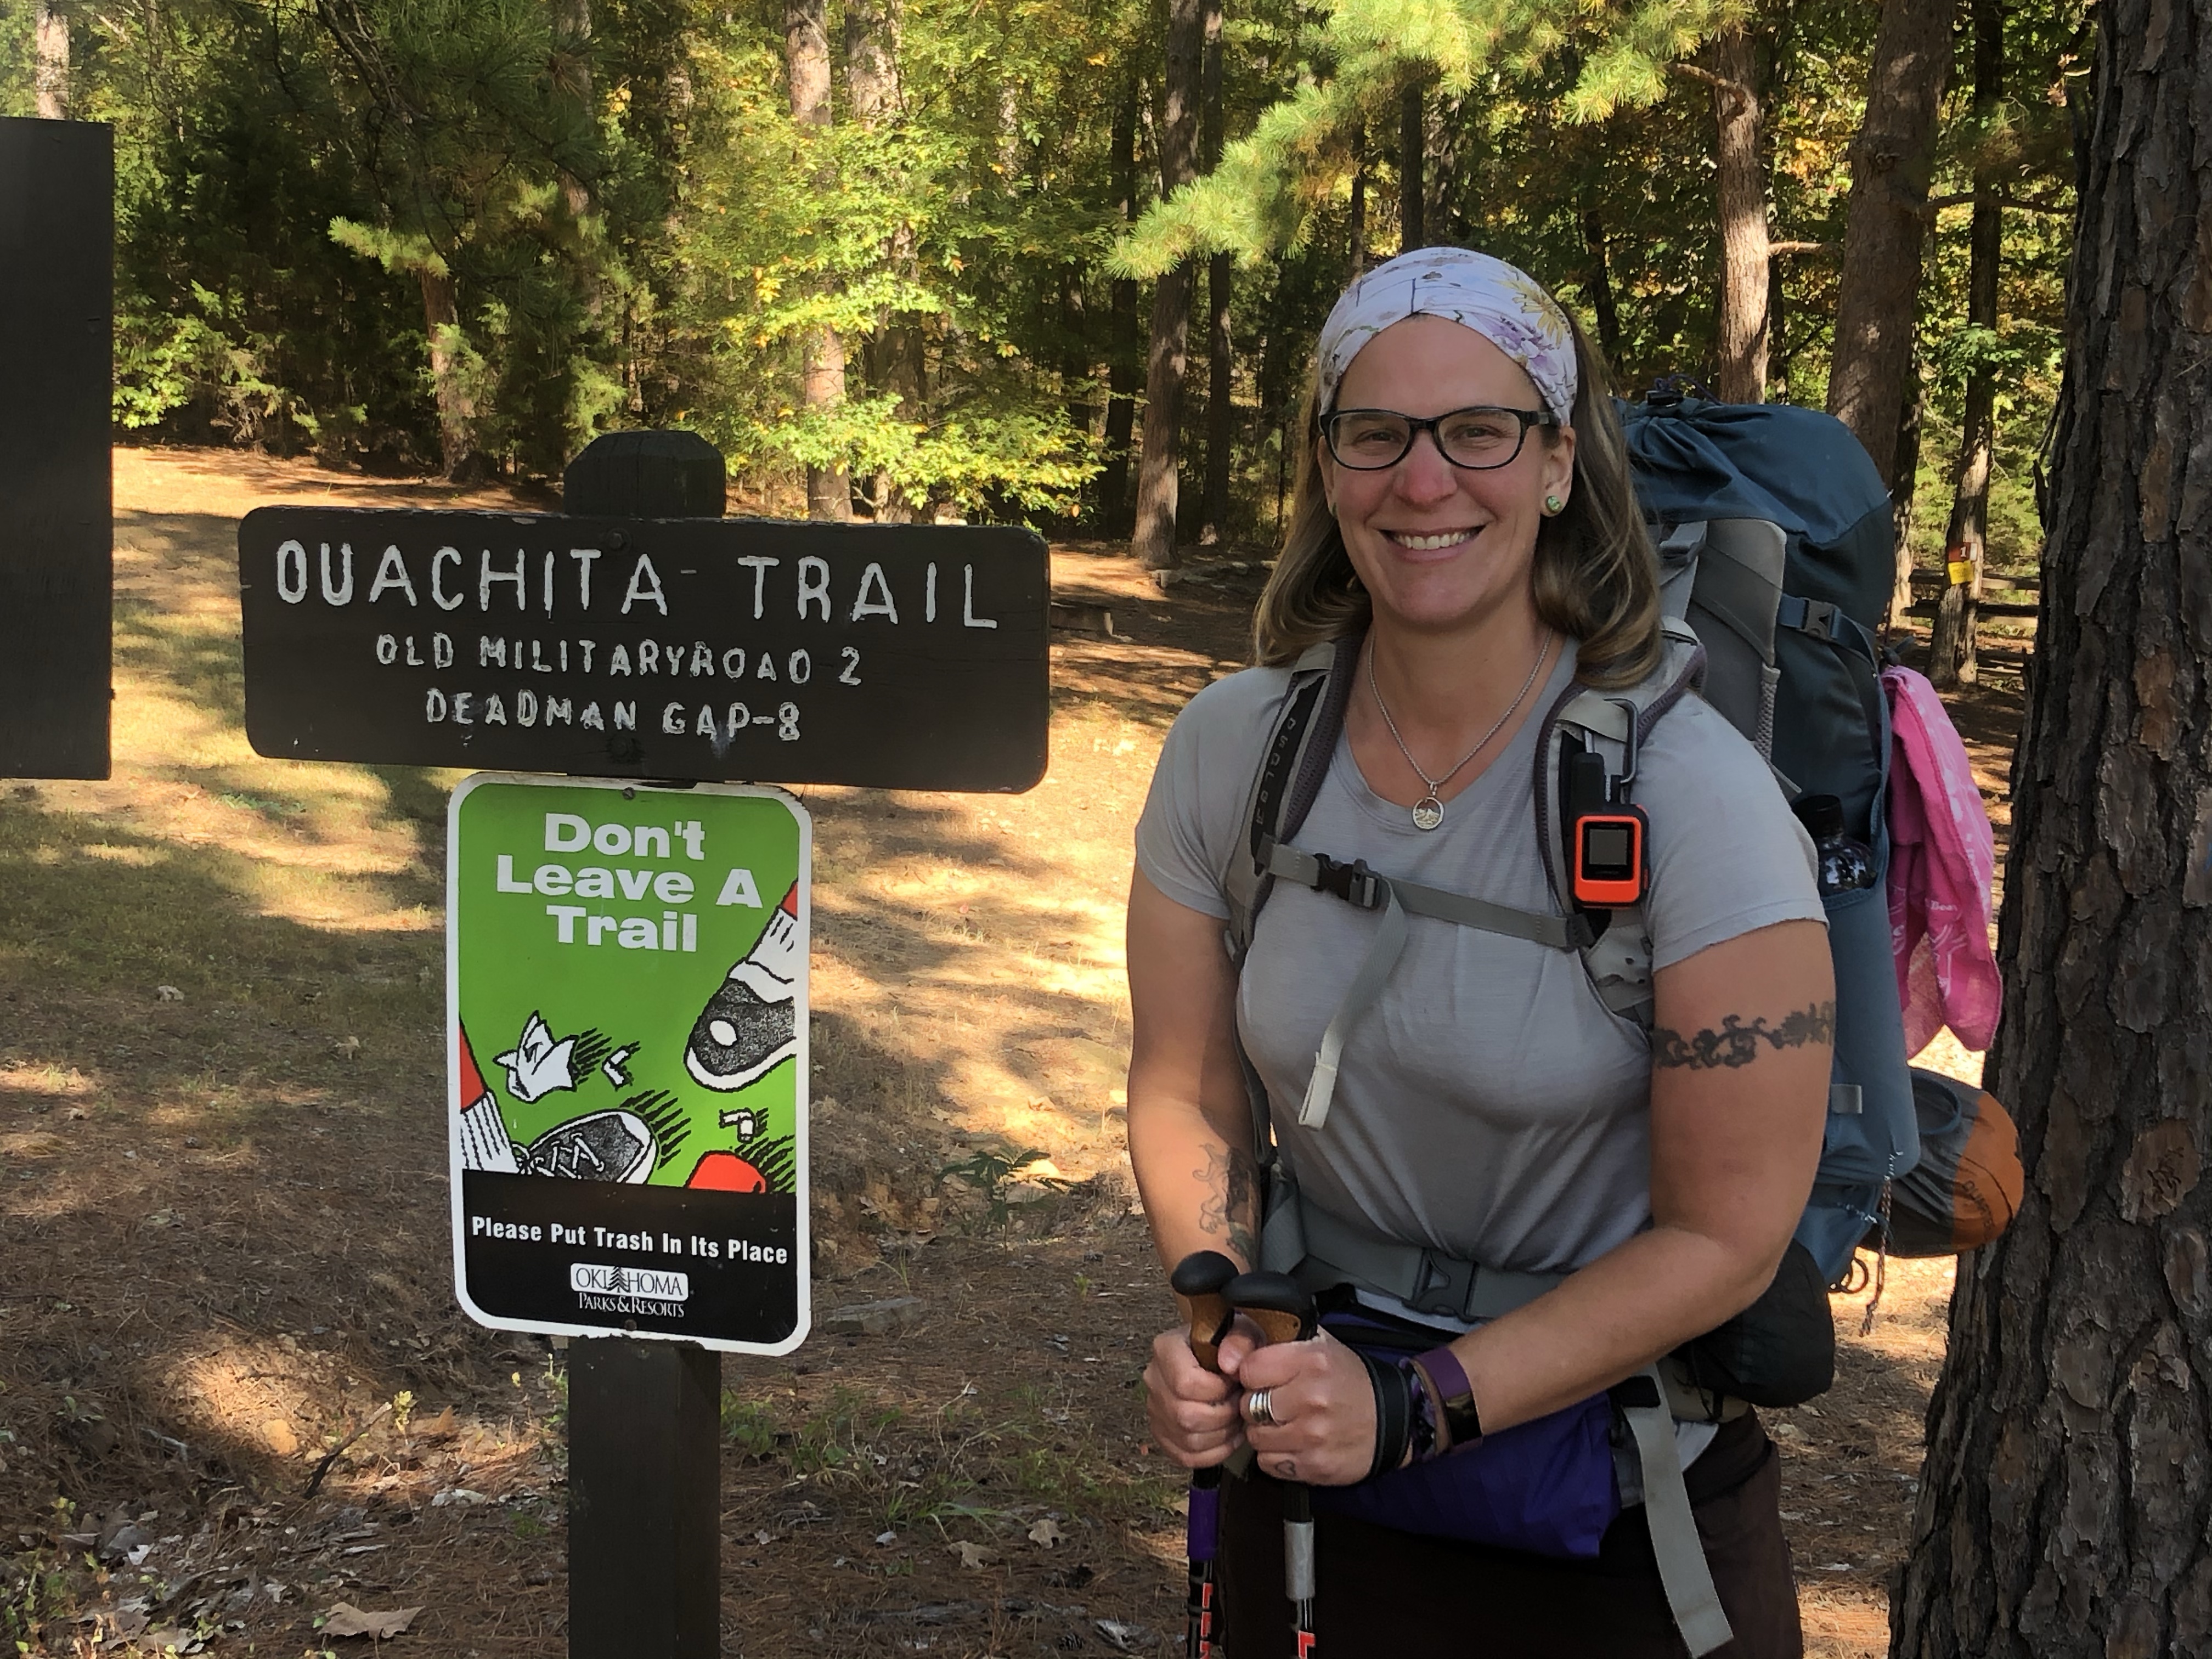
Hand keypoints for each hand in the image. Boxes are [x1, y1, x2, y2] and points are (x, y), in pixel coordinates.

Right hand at [1143, 1325, 1246, 1468]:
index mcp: (1167, 1349)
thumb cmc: (1230, 1345)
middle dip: (1222, 1416)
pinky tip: (1228, 1436)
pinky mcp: (1163, 1433)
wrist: (1220, 1355)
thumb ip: (1240, 1340)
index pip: (1185, 1382)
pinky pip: (1186, 1457)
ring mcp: (1155, 1409)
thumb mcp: (1243, 1330)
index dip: (1217, 1390)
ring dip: (1221, 1435)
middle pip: (1185, 1416)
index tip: (1234, 1383)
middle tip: (1238, 1404)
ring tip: (1235, 1418)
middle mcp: (1154, 1379)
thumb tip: (1229, 1364)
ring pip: (1187, 1440)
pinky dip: (1213, 1453)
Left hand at [1218, 1326, 1375, 1486]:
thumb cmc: (1349, 1380)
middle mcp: (1311, 1398)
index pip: (1248, 1368)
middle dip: (1255, 1404)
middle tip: (1276, 1402)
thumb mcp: (1318, 1345)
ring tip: (1286, 1423)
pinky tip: (1294, 1443)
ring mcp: (1312, 1436)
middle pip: (1247, 1405)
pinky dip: (1275, 1455)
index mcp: (1311, 1361)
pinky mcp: (1313, 1466)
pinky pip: (1268, 1463)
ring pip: (1255, 1437)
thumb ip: (1274, 1340)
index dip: (1251, 1374)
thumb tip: (1229, 1352)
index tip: (1262, 1377)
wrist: (1392, 1421)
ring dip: (1264, 1432)